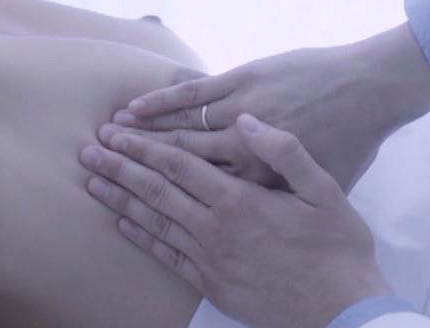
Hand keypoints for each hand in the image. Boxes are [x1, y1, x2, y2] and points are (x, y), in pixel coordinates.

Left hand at [81, 115, 394, 327]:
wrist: (340, 310)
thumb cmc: (338, 248)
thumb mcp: (323, 190)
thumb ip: (284, 151)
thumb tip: (246, 120)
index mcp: (240, 199)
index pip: (179, 163)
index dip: (144, 145)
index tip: (116, 131)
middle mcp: (216, 228)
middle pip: (156, 190)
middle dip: (119, 168)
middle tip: (88, 151)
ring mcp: (210, 259)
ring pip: (154, 222)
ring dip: (120, 200)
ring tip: (92, 182)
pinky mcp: (211, 284)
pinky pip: (167, 257)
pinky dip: (141, 238)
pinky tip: (123, 224)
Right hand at [114, 24, 429, 190]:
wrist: (372, 89)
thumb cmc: (354, 140)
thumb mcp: (323, 187)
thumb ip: (285, 200)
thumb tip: (260, 217)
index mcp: (259, 178)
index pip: (199, 191)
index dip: (161, 196)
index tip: (127, 198)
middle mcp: (243, 148)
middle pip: (178, 162)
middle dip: (136, 165)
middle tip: (98, 164)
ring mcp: (241, 109)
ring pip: (180, 126)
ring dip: (141, 133)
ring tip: (108, 137)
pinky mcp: (245, 78)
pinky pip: (196, 92)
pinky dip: (164, 100)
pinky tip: (137, 106)